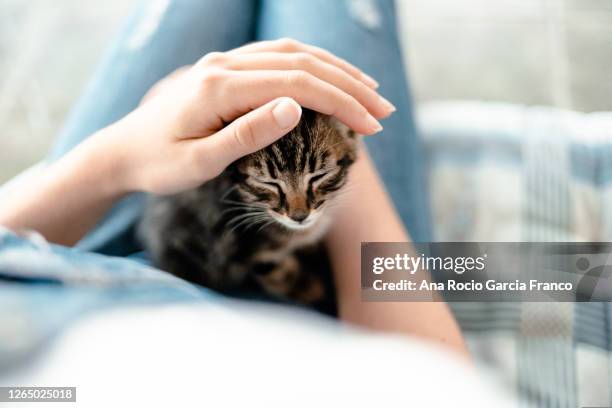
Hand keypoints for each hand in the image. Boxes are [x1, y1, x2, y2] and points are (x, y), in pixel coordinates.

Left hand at [101, 38, 394, 195]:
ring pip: (293, 53)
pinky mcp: (226, 68)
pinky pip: (277, 56)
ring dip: (336, 70)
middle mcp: (225, 65)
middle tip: (384, 112)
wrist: (123, 151)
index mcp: (219, 87)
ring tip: (370, 92)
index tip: (372, 125)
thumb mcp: (199, 162)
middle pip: (301, 62)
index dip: (340, 102)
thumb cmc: (159, 165)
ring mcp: (225, 62)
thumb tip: (296, 107)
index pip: (296, 85)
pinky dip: (312, 65)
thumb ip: (247, 134)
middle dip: (349, 86)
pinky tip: (330, 77)